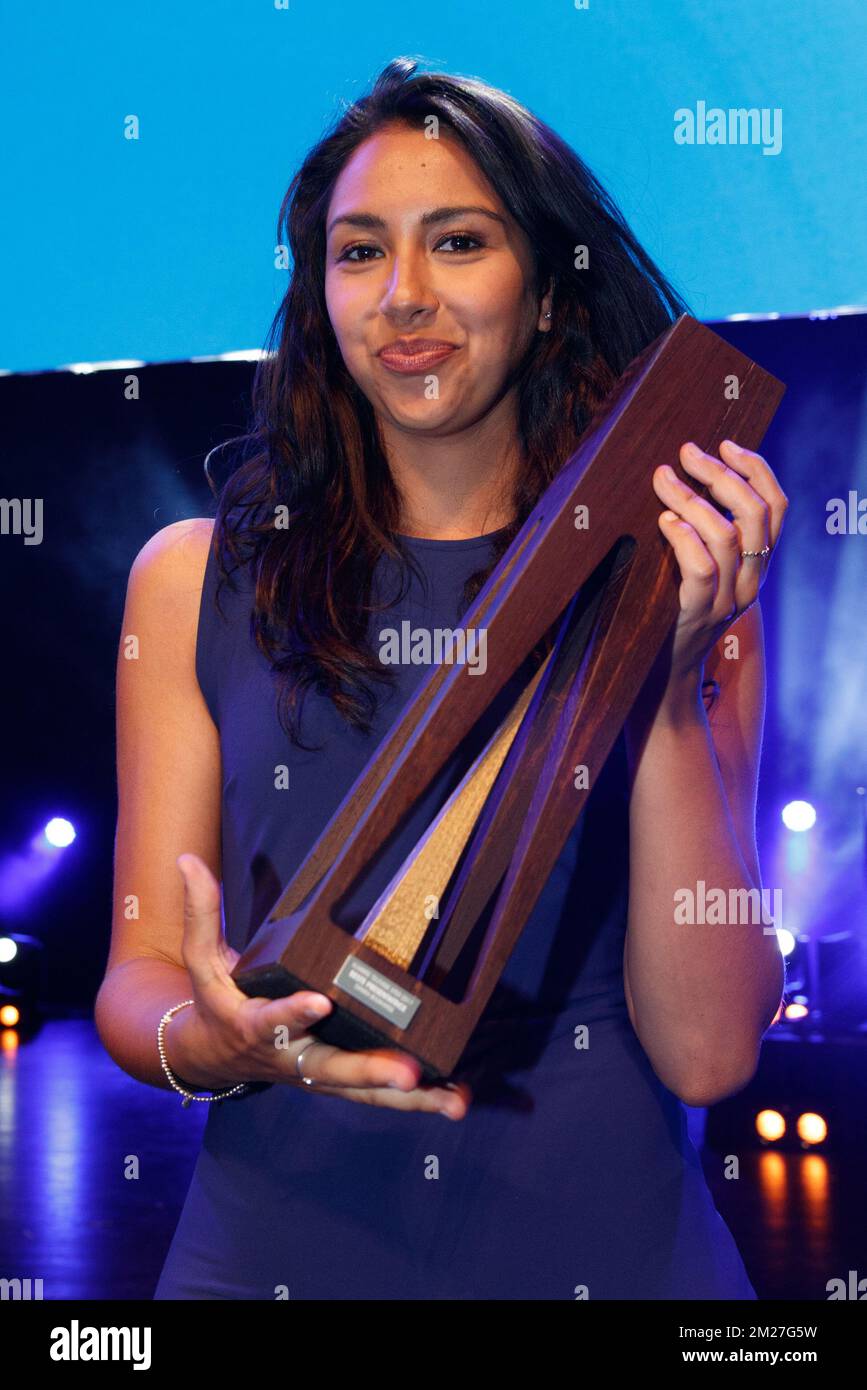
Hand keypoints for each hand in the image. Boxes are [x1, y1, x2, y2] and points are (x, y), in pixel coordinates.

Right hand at [166, 852, 470, 1119]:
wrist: (214, 1060)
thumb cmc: (215, 1001)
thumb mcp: (200, 961)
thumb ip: (200, 913)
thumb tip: (186, 861)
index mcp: (254, 1028)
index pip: (272, 1022)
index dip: (293, 1014)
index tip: (318, 1001)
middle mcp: (290, 1059)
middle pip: (330, 1069)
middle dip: (369, 1071)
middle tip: (407, 1071)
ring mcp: (318, 1075)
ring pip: (363, 1093)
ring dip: (410, 1098)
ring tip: (453, 1100)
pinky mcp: (339, 1082)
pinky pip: (379, 1096)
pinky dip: (419, 1100)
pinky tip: (457, 1099)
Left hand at [651, 439, 787, 689]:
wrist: (663, 674)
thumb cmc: (675, 610)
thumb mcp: (704, 570)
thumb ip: (708, 534)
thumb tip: (692, 475)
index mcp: (758, 565)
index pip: (776, 508)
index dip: (756, 469)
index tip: (726, 443)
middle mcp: (751, 582)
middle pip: (754, 514)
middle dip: (720, 474)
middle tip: (686, 453)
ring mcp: (726, 601)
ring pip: (725, 536)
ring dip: (692, 499)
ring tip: (663, 480)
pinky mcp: (696, 615)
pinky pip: (700, 569)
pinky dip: (683, 538)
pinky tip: (664, 521)